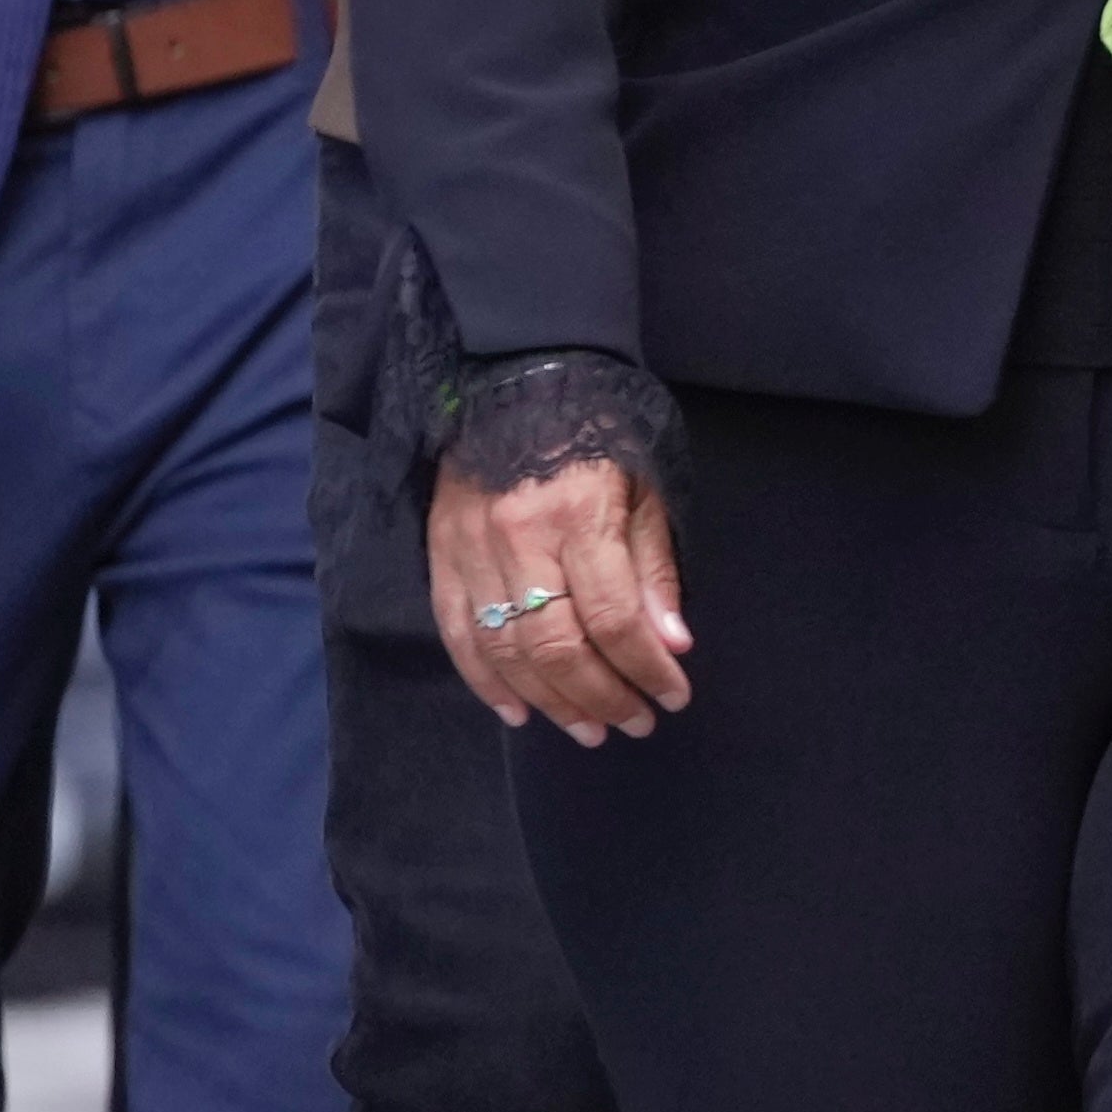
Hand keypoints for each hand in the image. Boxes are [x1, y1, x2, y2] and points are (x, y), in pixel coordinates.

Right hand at [427, 453, 694, 740]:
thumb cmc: (597, 436)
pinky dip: (486, 681)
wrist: (518, 382)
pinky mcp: (439, 554)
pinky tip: (519, 712)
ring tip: (589, 729)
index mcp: (578, 516)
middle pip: (555, 644)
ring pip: (504, 649)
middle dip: (600, 696)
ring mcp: (469, 549)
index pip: (611, 618)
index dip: (644, 668)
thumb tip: (673, 645)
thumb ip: (654, 571)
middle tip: (635, 723)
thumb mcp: (645, 491)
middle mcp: (517, 539)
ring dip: (549, 700)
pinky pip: (456, 634)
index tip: (673, 697)